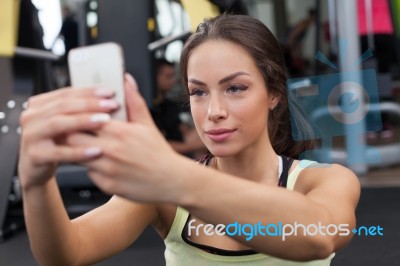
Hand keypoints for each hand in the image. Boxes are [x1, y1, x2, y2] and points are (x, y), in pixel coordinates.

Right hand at [18, 87, 118, 189]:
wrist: (34, 169)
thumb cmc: (54, 144)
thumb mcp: (62, 124)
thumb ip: (76, 111)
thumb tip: (105, 99)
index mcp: (38, 105)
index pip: (66, 93)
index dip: (88, 92)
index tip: (110, 92)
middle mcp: (31, 117)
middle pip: (63, 106)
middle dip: (90, 104)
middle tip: (111, 105)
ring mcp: (31, 136)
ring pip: (58, 124)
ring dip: (83, 121)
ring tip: (105, 121)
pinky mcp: (35, 155)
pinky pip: (60, 152)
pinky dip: (79, 151)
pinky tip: (97, 150)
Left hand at [66, 74, 182, 201]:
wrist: (171, 180)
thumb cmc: (158, 151)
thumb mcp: (146, 123)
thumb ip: (133, 100)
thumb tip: (126, 79)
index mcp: (119, 131)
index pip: (83, 120)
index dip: (77, 118)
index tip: (76, 117)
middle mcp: (111, 150)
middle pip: (73, 138)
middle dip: (71, 135)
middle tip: (75, 132)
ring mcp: (108, 169)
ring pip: (77, 157)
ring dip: (78, 152)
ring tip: (86, 147)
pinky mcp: (107, 184)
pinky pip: (89, 174)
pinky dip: (92, 168)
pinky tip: (102, 164)